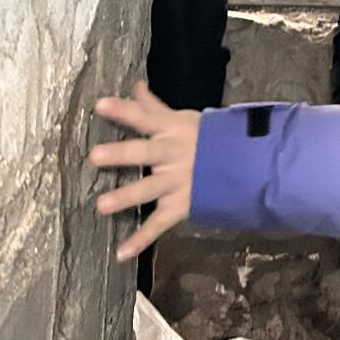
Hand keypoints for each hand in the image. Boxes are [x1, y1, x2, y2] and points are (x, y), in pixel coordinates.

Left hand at [90, 82, 200, 261]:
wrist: (244, 166)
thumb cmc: (207, 139)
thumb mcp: (183, 119)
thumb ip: (154, 107)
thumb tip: (135, 86)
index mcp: (172, 130)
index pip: (145, 117)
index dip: (124, 110)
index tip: (99, 105)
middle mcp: (172, 155)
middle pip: (145, 152)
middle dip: (121, 154)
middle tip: (95, 156)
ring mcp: (177, 182)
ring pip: (149, 189)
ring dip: (126, 197)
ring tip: (101, 206)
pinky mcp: (180, 206)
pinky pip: (159, 224)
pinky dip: (141, 240)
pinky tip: (121, 253)